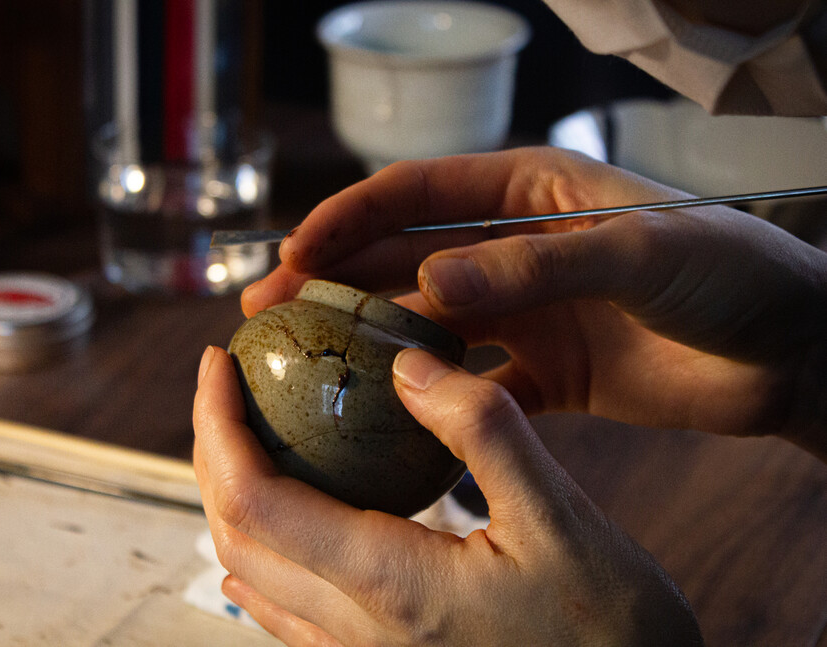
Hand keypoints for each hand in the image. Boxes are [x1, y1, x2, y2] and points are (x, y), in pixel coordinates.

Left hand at [193, 345, 701, 645]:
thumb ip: (484, 430)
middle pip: (237, 534)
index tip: (217, 362)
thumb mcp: (562, 517)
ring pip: (255, 577)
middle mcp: (358, 632)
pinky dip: (262, 561)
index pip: (255, 497)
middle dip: (212, 452)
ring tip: (246, 438)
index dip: (217, 424)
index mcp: (390, 585)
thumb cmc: (614, 630)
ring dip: (231, 499)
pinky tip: (268, 548)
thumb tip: (407, 363)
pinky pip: (289, 615)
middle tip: (226, 386)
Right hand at [243, 148, 826, 454]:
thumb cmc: (735, 271)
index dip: (348, 218)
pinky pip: (471, 387)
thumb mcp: (641, 251)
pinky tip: (391, 427)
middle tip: (268, 314)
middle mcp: (514, 250)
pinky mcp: (545, 373)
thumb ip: (537, 266)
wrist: (796, 351)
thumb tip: (432, 287)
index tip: (294, 252)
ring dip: (371, 346)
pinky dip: (433, 406)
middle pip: (403, 260)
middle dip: (334, 283)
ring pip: (427, 327)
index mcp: (529, 193)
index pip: (416, 194)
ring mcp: (526, 314)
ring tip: (311, 372)